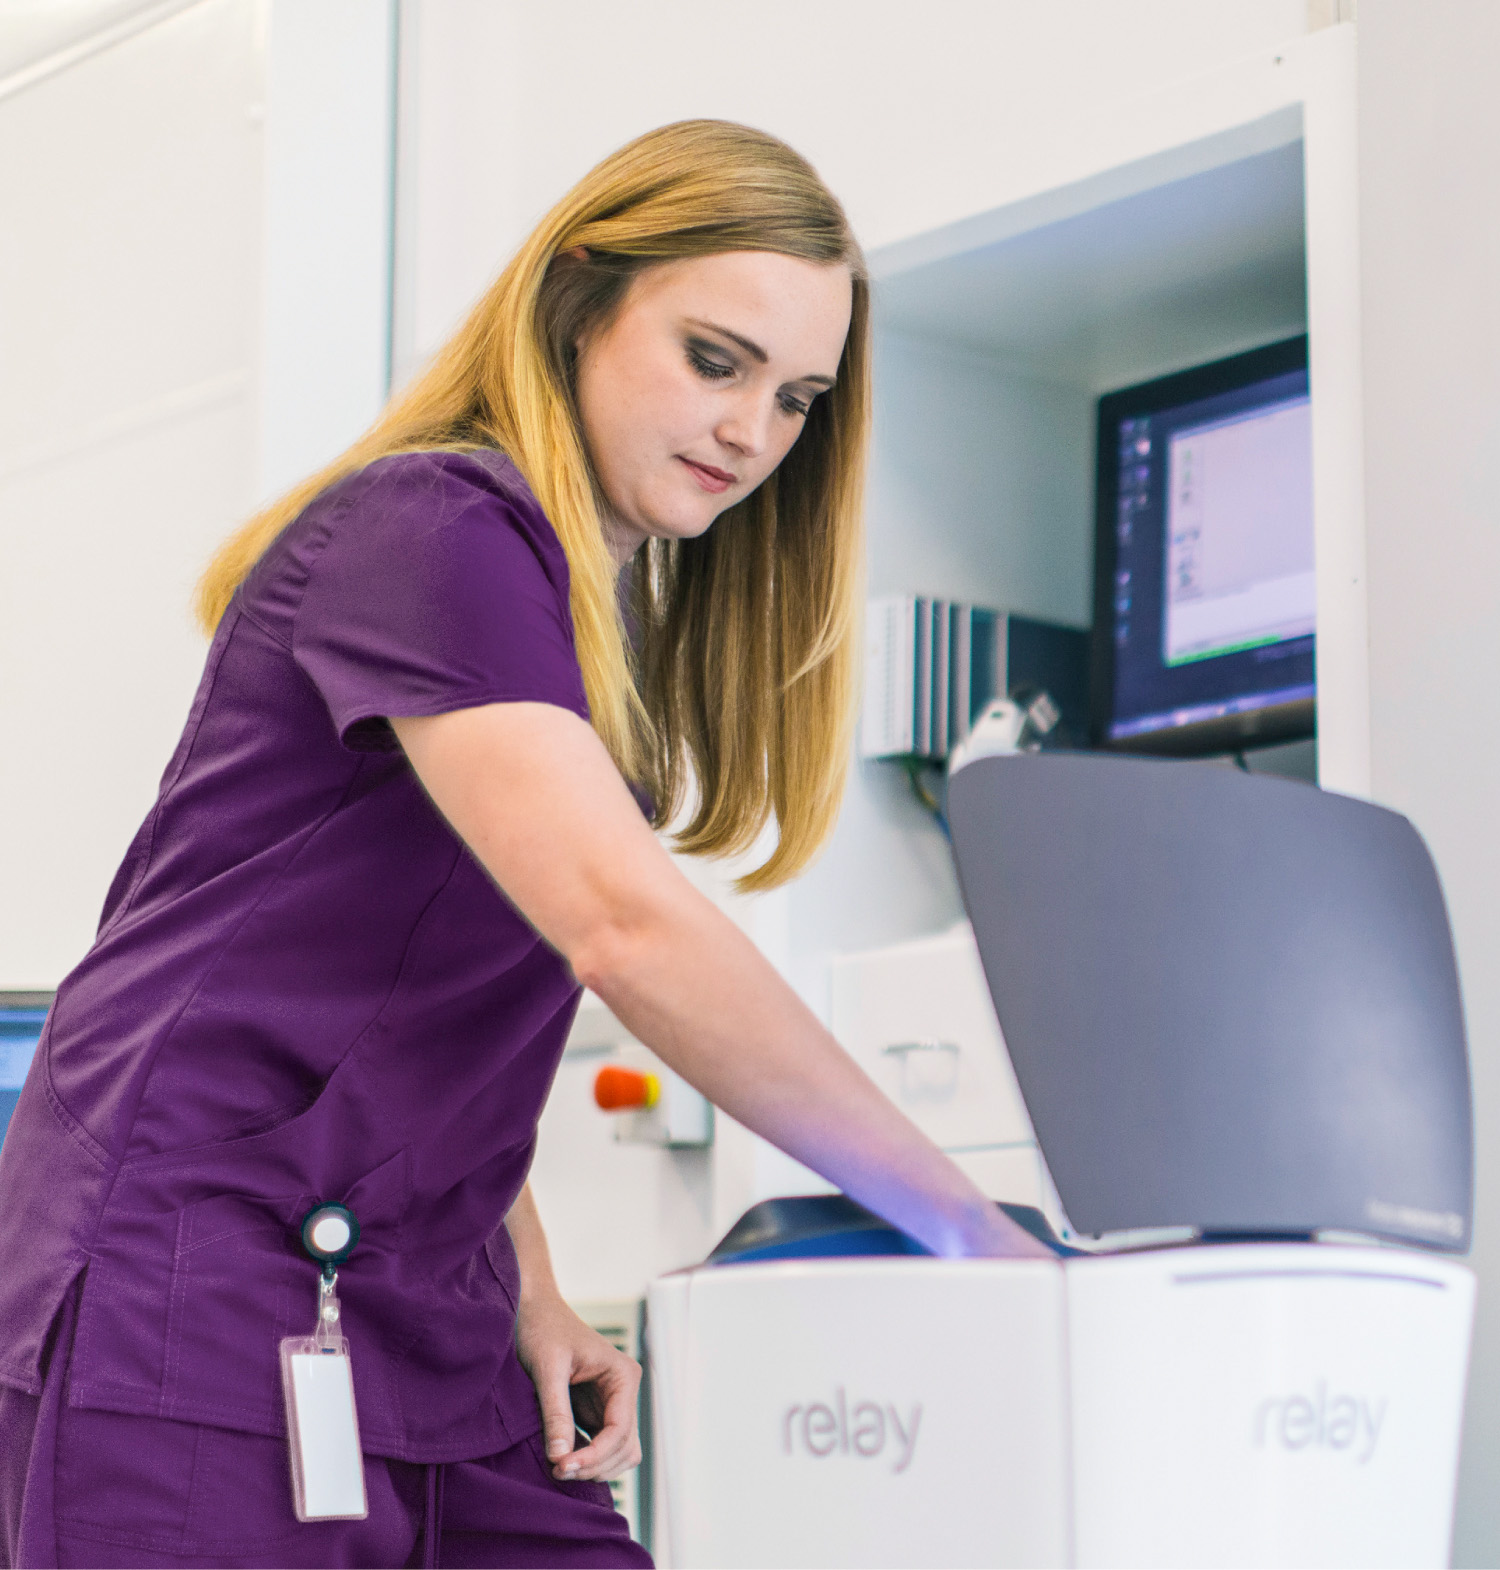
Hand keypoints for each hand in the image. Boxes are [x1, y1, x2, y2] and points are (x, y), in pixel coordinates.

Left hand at [515, 1291, 641, 1481]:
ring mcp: (611, 1403)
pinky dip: (586, 1460)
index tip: (562, 1467)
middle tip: (557, 1472)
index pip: (620, 1430)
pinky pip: (600, 1447)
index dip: (595, 1456)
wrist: (532, 1311)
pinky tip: (561, 1460)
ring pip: (618, 1453)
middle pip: (624, 1447)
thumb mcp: (547, 1368)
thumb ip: (556, 1412)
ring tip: (559, 1469)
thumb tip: (560, 1457)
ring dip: (594, 1467)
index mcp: (622, 1375)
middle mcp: (623, 1391)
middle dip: (595, 1465)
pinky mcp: (594, 1412)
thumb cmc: (542, 1329)